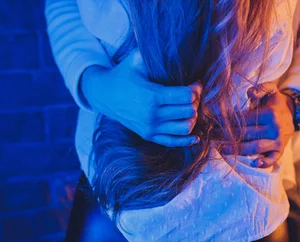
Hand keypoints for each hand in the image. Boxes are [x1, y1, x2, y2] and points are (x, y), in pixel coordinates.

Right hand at [81, 49, 202, 146]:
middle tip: (191, 94)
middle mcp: (153, 114)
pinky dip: (187, 140)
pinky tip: (195, 135)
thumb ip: (152, 53)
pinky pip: (173, 142)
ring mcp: (151, 127)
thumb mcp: (136, 60)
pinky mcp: (148, 136)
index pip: (187, 96)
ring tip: (188, 108)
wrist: (104, 95)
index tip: (195, 83)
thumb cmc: (123, 75)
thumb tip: (172, 43)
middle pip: (189, 111)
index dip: (196, 88)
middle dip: (195, 101)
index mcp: (152, 96)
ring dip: (192, 117)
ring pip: (185, 127)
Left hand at [220, 85, 294, 167]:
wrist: (294, 113)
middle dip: (227, 136)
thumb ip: (261, 88)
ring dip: (238, 150)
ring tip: (222, 150)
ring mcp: (278, 140)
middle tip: (211, 137)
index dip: (228, 121)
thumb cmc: (276, 102)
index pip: (245, 119)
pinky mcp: (280, 150)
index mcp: (270, 113)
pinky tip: (253, 164)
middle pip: (247, 133)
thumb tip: (249, 93)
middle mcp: (274, 128)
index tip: (214, 123)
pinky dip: (264, 163)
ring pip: (256, 146)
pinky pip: (272, 159)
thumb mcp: (271, 90)